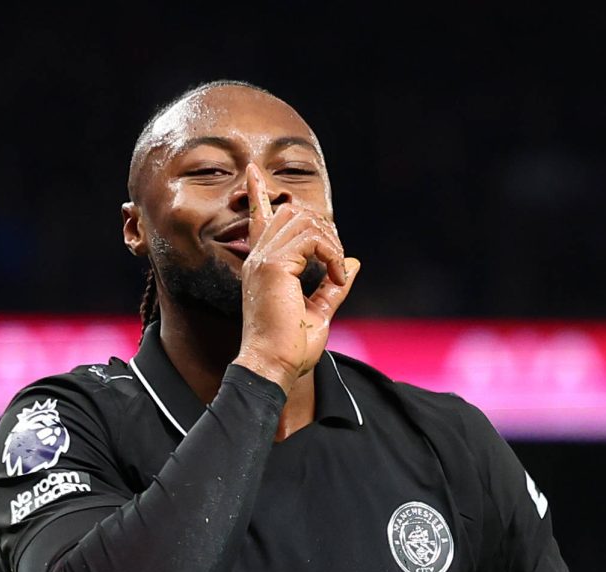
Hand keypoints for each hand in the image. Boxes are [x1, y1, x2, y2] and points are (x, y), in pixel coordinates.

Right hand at [233, 164, 358, 393]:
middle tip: (337, 264)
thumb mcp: (317, 312)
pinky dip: (332, 255)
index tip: (254, 172)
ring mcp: (263, 259)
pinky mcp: (273, 265)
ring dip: (330, 243)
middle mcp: (259, 257)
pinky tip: (336, 278)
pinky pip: (312, 239)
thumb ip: (331, 286)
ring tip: (336, 275)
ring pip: (303, 220)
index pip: (260, 221)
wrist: (274, 366)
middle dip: (324, 228)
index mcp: (263, 266)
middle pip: (291, 213)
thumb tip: (352, 264)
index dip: (258, 195)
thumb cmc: (291, 348)